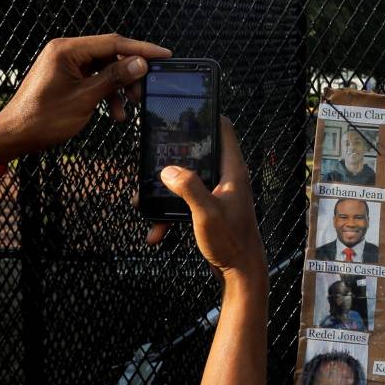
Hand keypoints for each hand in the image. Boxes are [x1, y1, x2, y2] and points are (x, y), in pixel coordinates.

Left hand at [0, 34, 169, 160]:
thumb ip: (113, 78)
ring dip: (119, 87)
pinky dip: (106, 93)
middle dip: (129, 73)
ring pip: (104, 68)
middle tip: (144, 92)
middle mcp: (66, 51)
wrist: (15, 135)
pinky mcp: (66, 76)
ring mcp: (65, 63)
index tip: (165, 56)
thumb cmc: (42, 118)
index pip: (113, 43)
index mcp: (67, 49)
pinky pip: (94, 78)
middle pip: (110, 54)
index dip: (141, 49)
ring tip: (128, 107)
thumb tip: (140, 63)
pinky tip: (114, 112)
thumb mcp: (84, 99)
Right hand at [150, 118, 264, 280]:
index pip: (224, 130)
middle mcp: (227, 179)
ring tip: (144, 199)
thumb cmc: (231, 242)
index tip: (186, 110)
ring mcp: (219, 195)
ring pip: (187, 181)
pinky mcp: (210, 211)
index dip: (208, 115)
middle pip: (199, 154)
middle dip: (175, 156)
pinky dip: (170, 215)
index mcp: (232, 171)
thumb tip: (168, 169)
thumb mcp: (206, 213)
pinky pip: (186, 205)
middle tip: (153, 153)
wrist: (240, 274)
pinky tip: (156, 232)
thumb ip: (189, 188)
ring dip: (167, 191)